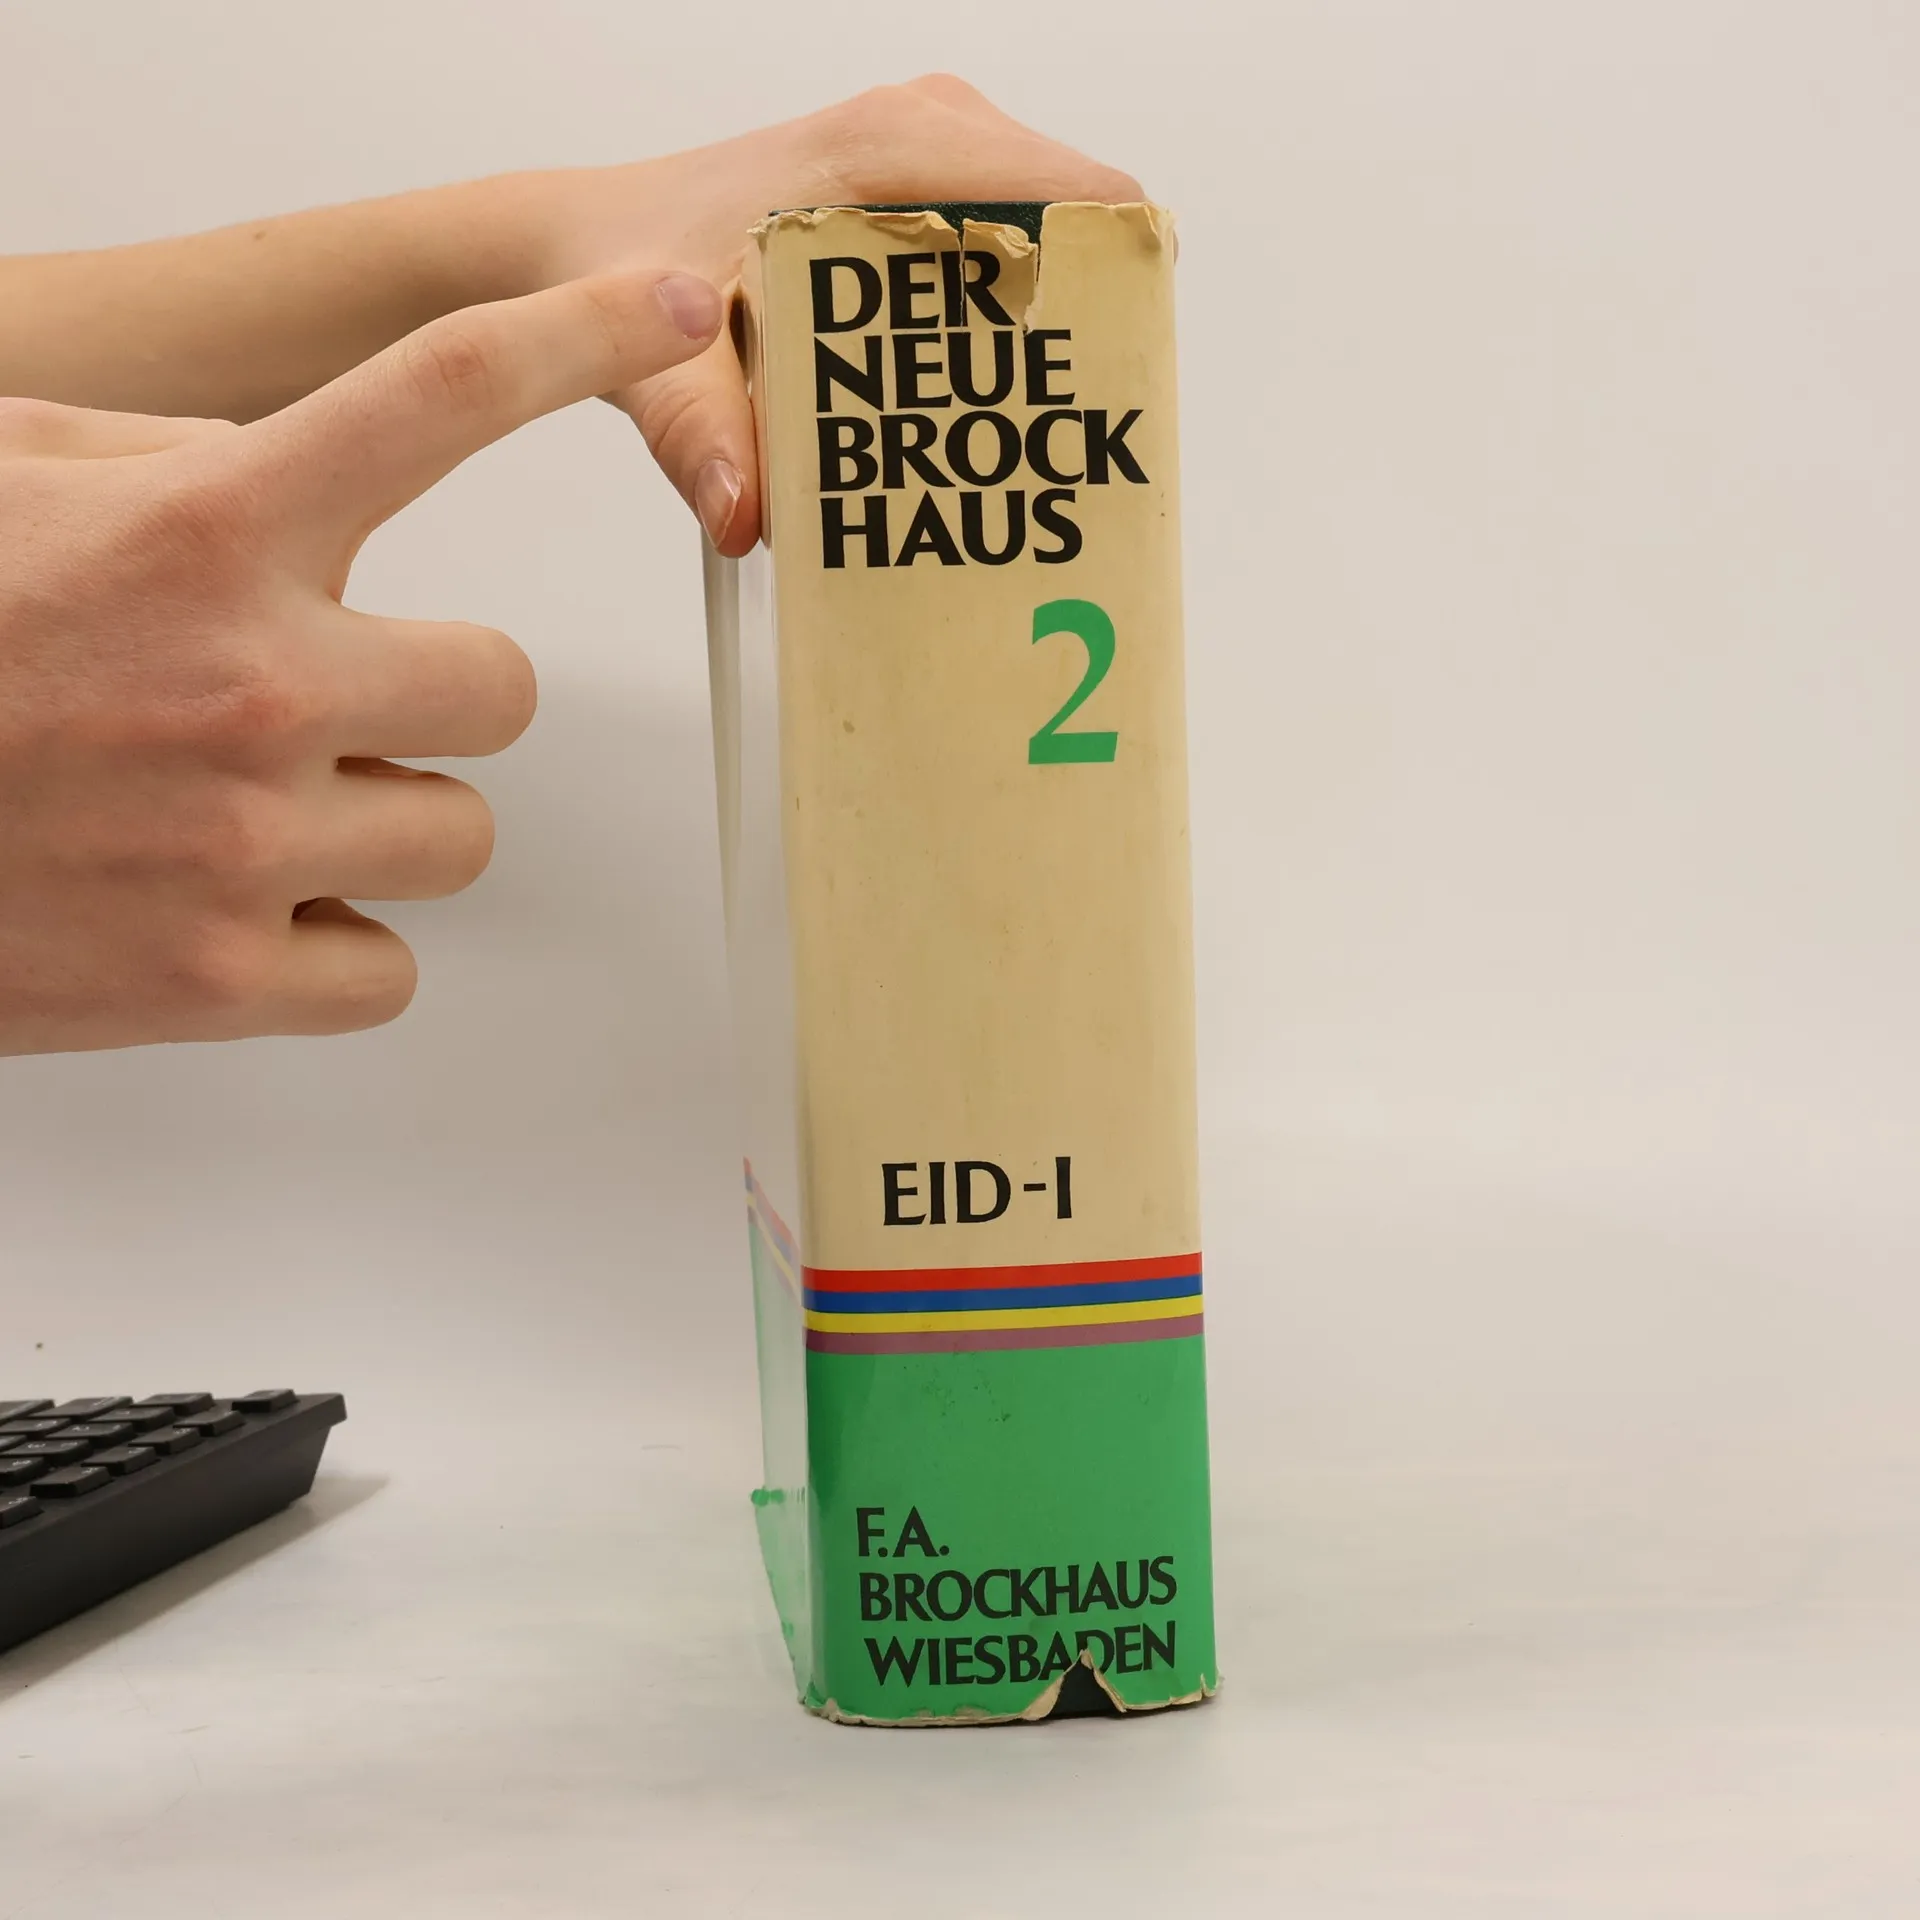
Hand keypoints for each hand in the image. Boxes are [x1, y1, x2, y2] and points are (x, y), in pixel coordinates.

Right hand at [0, 267, 722, 1055]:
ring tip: (242, 807)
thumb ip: (178, 462)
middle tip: (322, 701)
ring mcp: (239, 849)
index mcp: (199, 528)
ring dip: (378, 818)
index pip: (441, 394)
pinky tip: (233, 909)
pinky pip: (388, 971)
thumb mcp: (13, 484)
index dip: (583, 332)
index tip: (678, 302)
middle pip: (502, 688)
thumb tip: (311, 480)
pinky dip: (329, 948)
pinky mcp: (216, 988)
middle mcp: (247, 685)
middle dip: (429, 696)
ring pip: (456, 835)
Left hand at [511, 75, 1143, 555]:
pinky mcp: (918, 188)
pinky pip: (1005, 243)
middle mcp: (921, 130)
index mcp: (884, 150)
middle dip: (1077, 332)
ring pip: (1045, 239)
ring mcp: (926, 153)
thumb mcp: (659, 367)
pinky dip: (1005, 320)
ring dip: (1042, 334)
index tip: (1097, 393)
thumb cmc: (628, 274)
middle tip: (1052, 438)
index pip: (1071, 192)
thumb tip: (744, 512)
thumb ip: (701, 437)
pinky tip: (977, 397)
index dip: (1108, 292)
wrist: (586, 242)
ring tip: (1018, 428)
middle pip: (1074, 224)